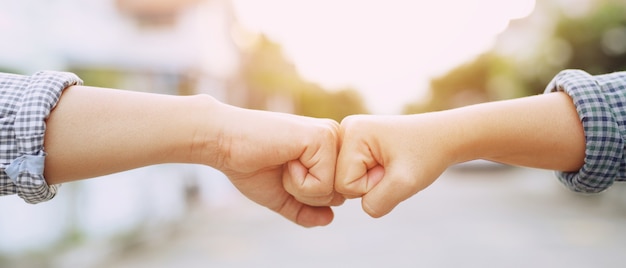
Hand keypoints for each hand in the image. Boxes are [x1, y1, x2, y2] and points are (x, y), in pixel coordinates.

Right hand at [211, 103, 343, 226]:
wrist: (224, 143)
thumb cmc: (249, 165)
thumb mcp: (282, 195)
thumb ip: (305, 210)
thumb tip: (329, 219)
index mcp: (328, 149)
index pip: (339, 194)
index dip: (308, 197)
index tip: (285, 173)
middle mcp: (335, 139)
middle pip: (341, 195)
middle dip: (306, 195)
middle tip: (283, 169)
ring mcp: (330, 136)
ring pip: (334, 191)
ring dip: (301, 188)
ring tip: (283, 163)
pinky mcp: (322, 137)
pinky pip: (323, 183)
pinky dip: (298, 182)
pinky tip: (284, 160)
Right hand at [335, 114, 457, 217]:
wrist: (442, 137)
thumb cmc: (426, 154)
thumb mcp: (404, 183)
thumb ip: (377, 203)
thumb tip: (362, 207)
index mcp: (351, 131)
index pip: (344, 183)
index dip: (371, 185)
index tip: (392, 167)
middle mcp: (343, 130)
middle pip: (341, 182)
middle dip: (370, 184)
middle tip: (393, 166)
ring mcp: (348, 136)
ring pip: (347, 181)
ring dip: (372, 182)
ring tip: (391, 164)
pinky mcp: (354, 144)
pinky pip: (353, 176)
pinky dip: (372, 177)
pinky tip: (387, 164)